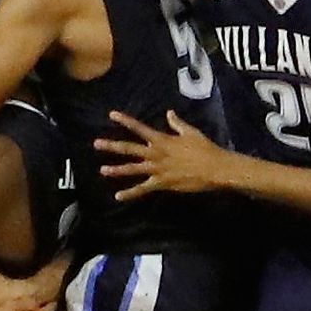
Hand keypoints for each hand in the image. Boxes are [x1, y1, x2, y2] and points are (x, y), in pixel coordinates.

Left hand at [95, 110, 229, 199]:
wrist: (214, 168)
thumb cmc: (205, 149)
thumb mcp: (191, 132)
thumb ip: (177, 123)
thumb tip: (169, 113)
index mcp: (162, 140)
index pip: (139, 128)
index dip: (125, 121)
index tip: (112, 115)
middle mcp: (156, 153)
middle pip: (130, 149)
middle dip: (112, 146)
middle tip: (96, 144)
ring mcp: (157, 169)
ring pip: (133, 169)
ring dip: (117, 169)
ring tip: (102, 170)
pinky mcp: (162, 183)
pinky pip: (143, 189)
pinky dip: (130, 193)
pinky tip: (118, 197)